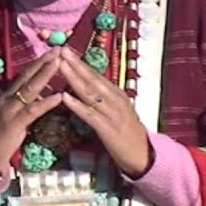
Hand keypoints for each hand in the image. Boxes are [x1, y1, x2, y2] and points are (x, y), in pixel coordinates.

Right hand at [0, 49, 64, 175]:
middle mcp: (7, 99)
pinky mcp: (13, 124)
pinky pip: (32, 111)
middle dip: (43, 61)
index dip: (38, 62)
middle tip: (58, 49)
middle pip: (27, 76)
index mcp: (7, 96)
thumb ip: (27, 103)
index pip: (24, 75)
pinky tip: (59, 96)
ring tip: (59, 63)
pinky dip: (46, 102)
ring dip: (45, 75)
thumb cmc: (0, 138)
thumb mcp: (14, 116)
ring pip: (29, 89)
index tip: (53, 51)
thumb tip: (45, 91)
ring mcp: (9, 110)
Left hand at [57, 47, 151, 176]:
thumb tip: (87, 86)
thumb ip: (104, 99)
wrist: (144, 155)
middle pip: (92, 79)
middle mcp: (115, 100)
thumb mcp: (118, 111)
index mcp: (117, 94)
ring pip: (89, 93)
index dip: (81, 62)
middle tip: (62, 50)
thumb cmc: (128, 133)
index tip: (67, 50)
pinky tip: (65, 97)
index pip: (96, 75)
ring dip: (74, 78)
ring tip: (61, 66)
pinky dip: (77, 105)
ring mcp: (111, 113)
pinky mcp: (107, 129)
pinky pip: (89, 115)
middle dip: (76, 64)